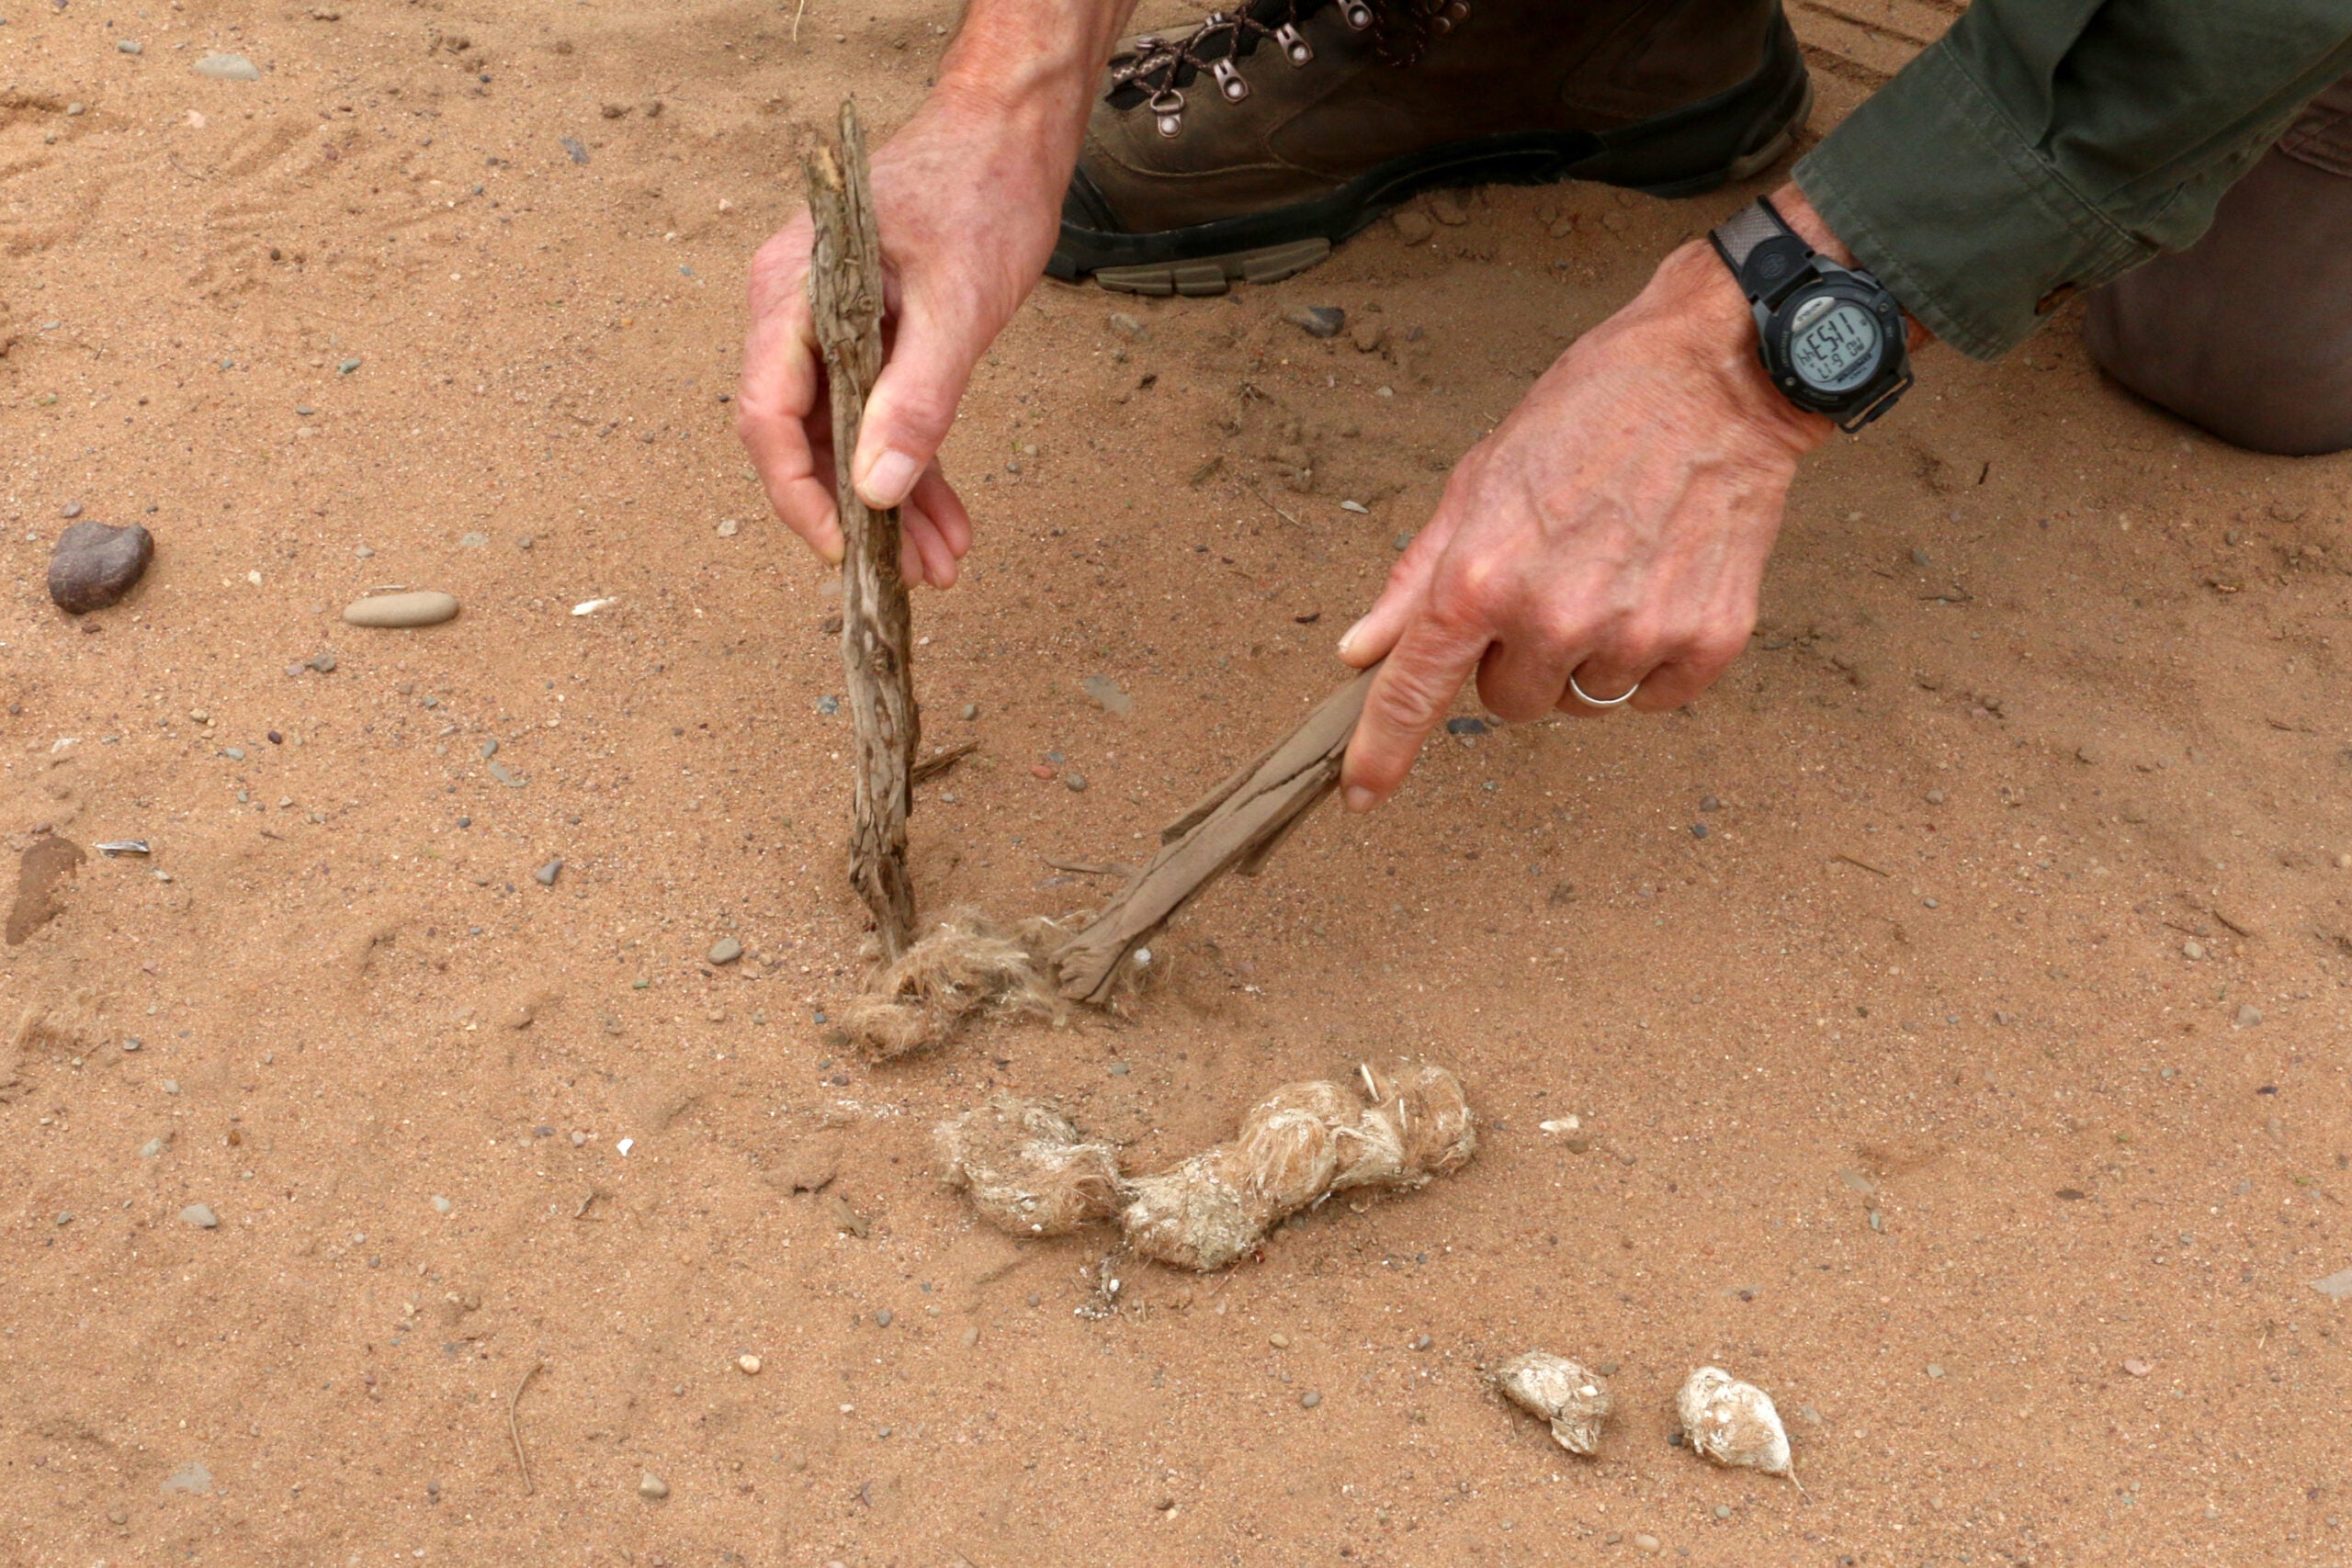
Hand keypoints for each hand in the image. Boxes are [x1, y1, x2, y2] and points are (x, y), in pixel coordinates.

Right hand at [736, 86, 1070, 587]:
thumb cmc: (979, 196)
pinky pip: (879, 418)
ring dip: (893, 506)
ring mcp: (830, 329)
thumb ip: (918, 399)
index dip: (798, 494)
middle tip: (903, 580)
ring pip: (846, 438)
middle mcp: (794, 314)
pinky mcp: (871, 339)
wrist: (1010, 136)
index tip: (843, 550)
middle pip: (802, 438)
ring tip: (940, 567)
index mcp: (791, 294)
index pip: (768, 416)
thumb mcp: (959, 304)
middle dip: (855, 515)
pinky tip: (947, 524)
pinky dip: (913, 469)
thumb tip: (878, 492)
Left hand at [1335, 185, 1856, 809]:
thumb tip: (1362, 651)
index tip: (1362, 793)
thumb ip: (1416, 580)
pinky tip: (1659, 585)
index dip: (1382, 750)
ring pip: (1580, 701)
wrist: (1713, 379)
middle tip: (1547, 580)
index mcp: (1481, 576)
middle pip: (1506, 704)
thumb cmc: (1586, 416)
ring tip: (1611, 569)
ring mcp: (1635, 633)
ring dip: (1585, 656)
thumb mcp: (1477, 483)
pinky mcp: (1707, 640)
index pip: (1415, 690)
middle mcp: (1553, 616)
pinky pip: (1651, 696)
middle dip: (1513, 658)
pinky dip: (1651, 658)